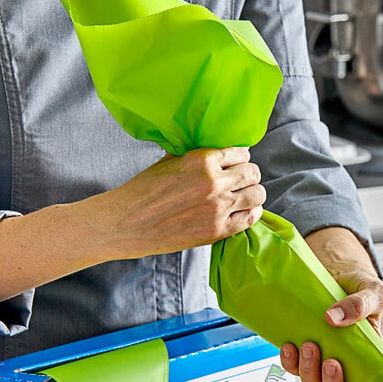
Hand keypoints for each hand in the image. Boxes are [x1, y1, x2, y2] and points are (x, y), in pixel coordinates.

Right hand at [0, 146, 264, 303]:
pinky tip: (246, 210)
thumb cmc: (143, 190)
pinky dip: (252, 213)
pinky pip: (249, 219)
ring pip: (257, 195)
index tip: (237, 162)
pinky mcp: (217, 231)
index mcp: (202, 160)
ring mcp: (218, 208)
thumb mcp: (170, 160)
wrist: (125, 223)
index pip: (240, 152)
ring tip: (246, 194)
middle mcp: (214, 183)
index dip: (240, 157)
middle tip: (243, 178)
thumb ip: (197, 155)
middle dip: (249, 174)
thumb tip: (216, 150)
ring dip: (254, 192)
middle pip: (252, 173)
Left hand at [280, 227, 382, 381]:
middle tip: (331, 363)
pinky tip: (290, 345)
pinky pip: (293, 367)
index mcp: (373, 365)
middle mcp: (348, 369)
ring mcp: (323, 361)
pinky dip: (289, 361)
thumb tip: (334, 318)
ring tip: (311, 345)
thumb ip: (361, 304)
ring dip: (310, 373)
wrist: (337, 271)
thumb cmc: (361, 287)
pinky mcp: (303, 351)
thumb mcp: (373, 292)